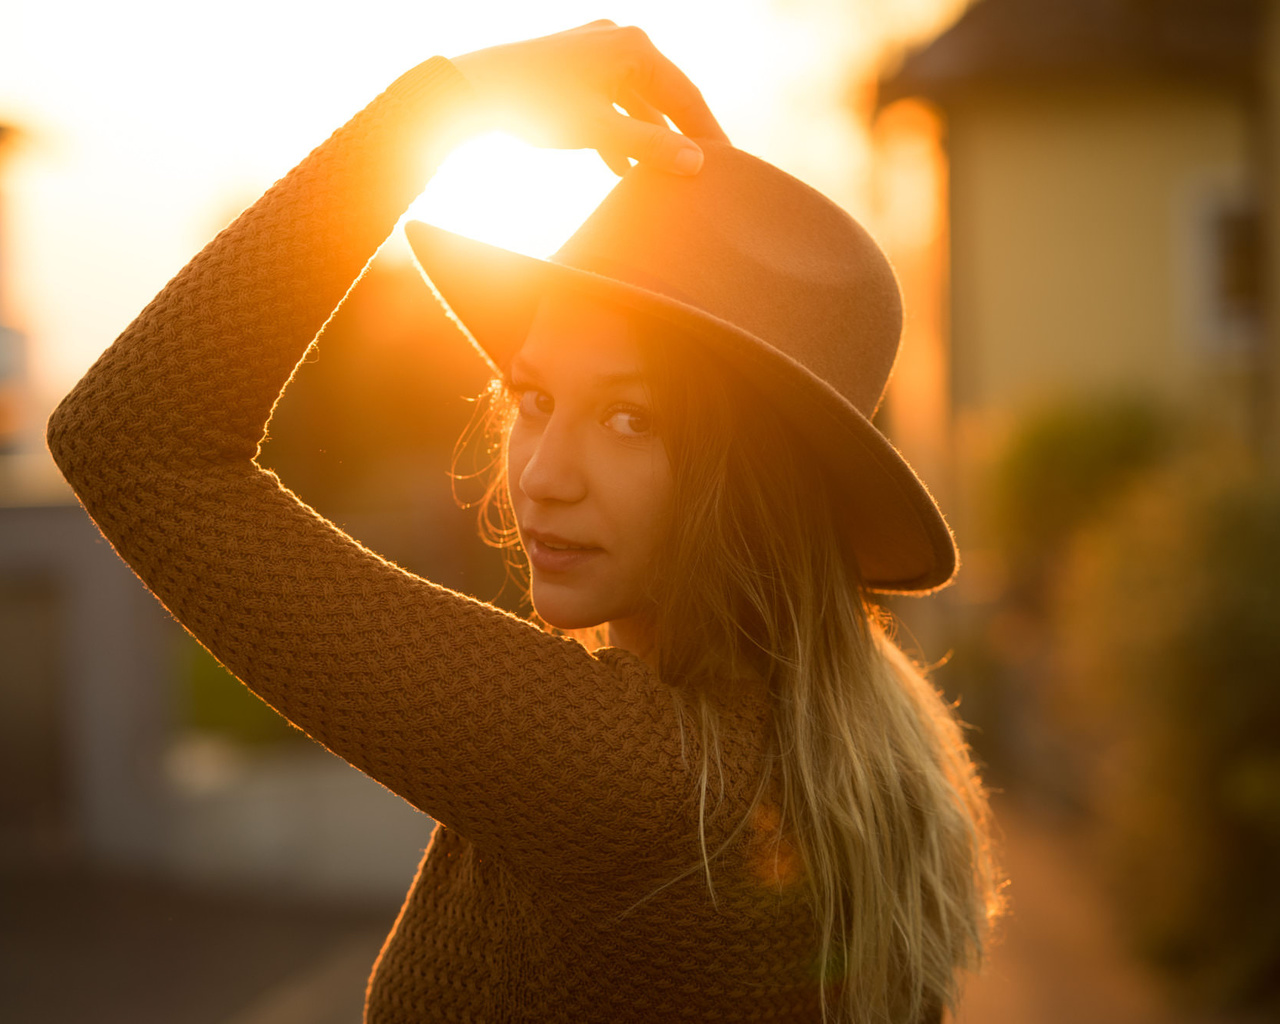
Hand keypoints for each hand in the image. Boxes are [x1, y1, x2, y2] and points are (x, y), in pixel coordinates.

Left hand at [451, 20, 729, 175]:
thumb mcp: (598, 130)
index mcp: (634, 46)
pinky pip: (611, 101)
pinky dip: (618, 130)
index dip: (707, 134)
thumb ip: (648, 147)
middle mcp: (620, 39)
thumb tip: (697, 164)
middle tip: (704, 174)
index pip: (686, 96)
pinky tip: (619, 166)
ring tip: (661, 178)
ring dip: (646, 140)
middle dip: (678, 139)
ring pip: (636, 102)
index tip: (729, 166)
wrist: (473, 90)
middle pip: (664, 97)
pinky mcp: (576, 66)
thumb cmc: (535, 105)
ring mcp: (597, 50)